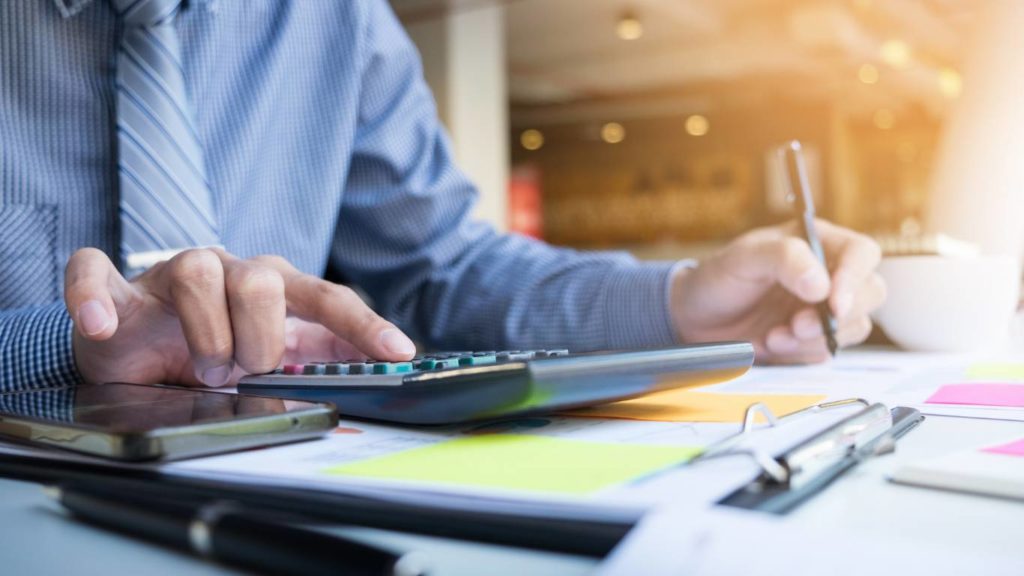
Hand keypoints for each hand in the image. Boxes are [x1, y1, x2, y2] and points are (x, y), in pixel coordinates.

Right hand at [64, 248, 415, 386]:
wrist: (134, 356)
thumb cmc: (208, 356)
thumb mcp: (267, 366)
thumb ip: (310, 368)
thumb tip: (368, 381)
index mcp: (274, 288)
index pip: (326, 297)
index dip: (362, 324)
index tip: (399, 353)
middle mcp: (230, 270)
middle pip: (262, 281)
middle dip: (259, 341)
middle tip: (242, 372)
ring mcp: (172, 274)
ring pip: (198, 273)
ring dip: (206, 336)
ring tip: (203, 371)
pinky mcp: (115, 287)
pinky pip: (95, 270)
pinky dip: (95, 298)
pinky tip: (101, 324)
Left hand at [669, 220, 885, 363]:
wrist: (696, 319)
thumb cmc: (719, 279)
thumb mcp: (744, 259)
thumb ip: (784, 260)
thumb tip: (822, 284)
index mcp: (818, 243)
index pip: (862, 254)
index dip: (855, 278)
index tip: (833, 303)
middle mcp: (829, 274)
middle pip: (870, 293)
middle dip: (837, 315)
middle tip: (797, 325)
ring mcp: (824, 308)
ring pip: (855, 326)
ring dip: (817, 337)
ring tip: (775, 335)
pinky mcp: (814, 338)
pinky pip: (830, 349)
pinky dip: (803, 352)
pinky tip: (771, 343)